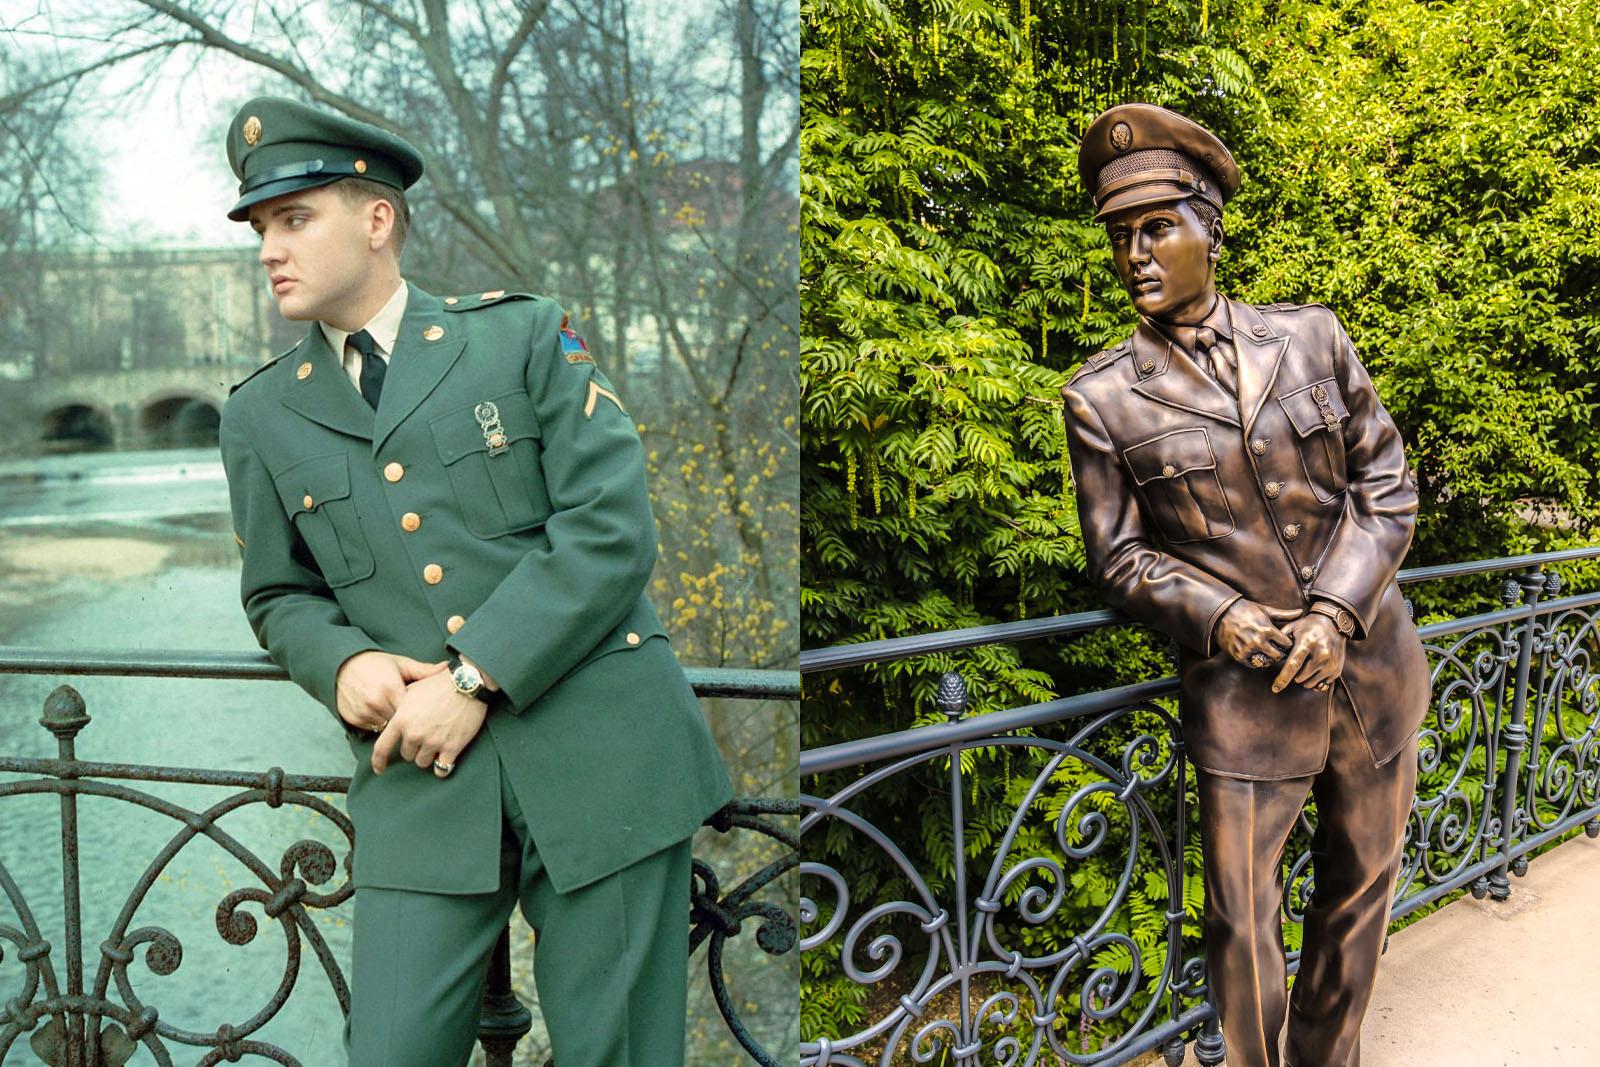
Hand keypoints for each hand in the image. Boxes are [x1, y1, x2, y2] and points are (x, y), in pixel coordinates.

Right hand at [335, 651, 447, 731]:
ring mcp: (364, 712)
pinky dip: (379, 724)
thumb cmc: (375, 663)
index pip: (413, 710)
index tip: (428, 713)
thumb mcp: (400, 664)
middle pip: (402, 722)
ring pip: (387, 728)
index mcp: (391, 687)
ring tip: (400, 716)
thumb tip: (447, 667)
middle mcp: (377, 702)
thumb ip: (423, 670)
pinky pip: (373, 729)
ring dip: (394, 725)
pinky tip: (383, 715)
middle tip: (418, 719)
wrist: (342, 665)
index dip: (421, 712)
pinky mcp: (354, 719)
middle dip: (409, 721)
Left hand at [370, 670, 487, 775]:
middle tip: (426, 735)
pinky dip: (442, 767)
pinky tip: (444, 760)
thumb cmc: (439, 683)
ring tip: (437, 743)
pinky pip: (442, 769)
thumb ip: (401, 708)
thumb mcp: (413, 690)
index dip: (378, 761)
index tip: (379, 769)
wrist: (466, 683)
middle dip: (414, 748)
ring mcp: (433, 742)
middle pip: (407, 755)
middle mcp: (414, 734)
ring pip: (423, 762)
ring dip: (428, 756)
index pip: (382, 748)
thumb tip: (396, 718)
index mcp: (401, 720)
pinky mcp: (452, 747)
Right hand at [1214, 599, 1294, 668]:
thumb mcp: (1265, 611)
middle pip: (1278, 656)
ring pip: (1266, 662)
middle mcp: (1258, 641)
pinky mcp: (1238, 655)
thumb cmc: (1245, 610)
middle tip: (1279, 652)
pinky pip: (1253, 665)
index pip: (1287, 644)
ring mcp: (1247, 649)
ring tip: (1267, 653)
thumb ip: (1284, 615)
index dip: (1288, 644)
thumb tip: (1301, 612)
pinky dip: (1256, 662)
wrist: (1221, 613)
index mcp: (1267, 629)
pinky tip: (1256, 654)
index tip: (1286, 643)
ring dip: (1268, 659)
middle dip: (1280, 654)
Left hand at [1272, 615, 1346, 693]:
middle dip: (1294, 674)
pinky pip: (1321, 684)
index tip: (1275, 688)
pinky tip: (1317, 667)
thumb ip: (1280, 641)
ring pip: (1310, 683)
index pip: (1293, 665)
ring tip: (1307, 665)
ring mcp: (1330, 663)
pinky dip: (1316, 679)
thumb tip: (1270, 656)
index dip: (1283, 678)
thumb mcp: (1293, 628)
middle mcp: (1321, 655)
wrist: (1333, 623)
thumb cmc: (1309, 626)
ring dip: (1305, 678)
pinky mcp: (1336, 670)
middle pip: (1300, 677)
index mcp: (1307, 643)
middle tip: (1298, 663)